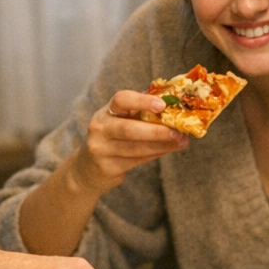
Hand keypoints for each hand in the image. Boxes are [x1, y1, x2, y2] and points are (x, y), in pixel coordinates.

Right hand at [69, 90, 187, 195]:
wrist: (87, 168)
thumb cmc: (112, 138)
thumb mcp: (119, 121)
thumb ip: (140, 113)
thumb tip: (175, 107)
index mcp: (106, 112)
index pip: (121, 100)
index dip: (141, 101)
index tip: (161, 105)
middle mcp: (100, 128)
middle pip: (129, 129)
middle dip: (157, 130)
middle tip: (179, 131)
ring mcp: (101, 149)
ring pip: (136, 148)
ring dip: (162, 145)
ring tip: (181, 141)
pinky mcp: (107, 167)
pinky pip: (137, 161)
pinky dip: (156, 154)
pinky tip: (169, 149)